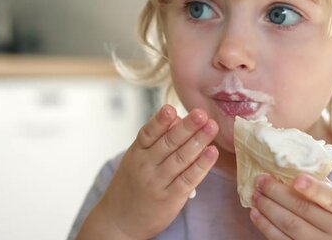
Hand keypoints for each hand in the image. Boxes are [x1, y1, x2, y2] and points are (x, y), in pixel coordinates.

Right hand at [78, 105, 218, 239]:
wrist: (119, 222)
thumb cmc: (132, 185)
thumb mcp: (136, 159)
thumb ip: (156, 140)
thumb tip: (179, 119)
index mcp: (137, 152)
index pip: (148, 133)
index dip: (160, 121)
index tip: (170, 109)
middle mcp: (146, 166)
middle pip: (169, 143)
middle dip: (187, 127)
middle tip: (202, 114)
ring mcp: (158, 182)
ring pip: (181, 158)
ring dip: (199, 141)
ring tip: (212, 127)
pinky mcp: (170, 198)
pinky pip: (188, 179)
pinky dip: (201, 165)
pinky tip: (212, 152)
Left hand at [249, 173, 331, 239]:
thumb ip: (325, 187)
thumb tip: (293, 166)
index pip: (331, 197)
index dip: (313, 188)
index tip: (296, 179)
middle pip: (303, 209)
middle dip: (277, 193)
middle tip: (261, 180)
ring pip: (290, 225)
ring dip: (268, 208)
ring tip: (255, 195)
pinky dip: (266, 227)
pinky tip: (256, 215)